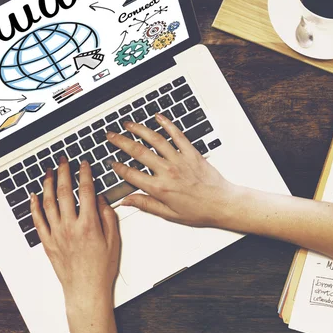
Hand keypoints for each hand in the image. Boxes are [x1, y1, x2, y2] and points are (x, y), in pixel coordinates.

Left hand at [30, 157, 119, 309]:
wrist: (86, 290)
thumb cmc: (101, 269)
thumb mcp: (114, 240)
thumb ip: (107, 217)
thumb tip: (101, 199)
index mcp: (89, 224)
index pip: (86, 191)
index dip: (85, 174)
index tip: (84, 164)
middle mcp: (70, 227)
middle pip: (65, 192)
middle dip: (64, 172)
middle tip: (63, 161)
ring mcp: (57, 234)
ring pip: (48, 203)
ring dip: (48, 184)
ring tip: (49, 172)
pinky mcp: (48, 242)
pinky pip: (38, 220)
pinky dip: (34, 206)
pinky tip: (33, 196)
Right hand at [106, 112, 243, 227]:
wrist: (222, 203)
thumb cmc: (199, 210)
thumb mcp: (169, 214)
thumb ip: (146, 205)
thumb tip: (127, 201)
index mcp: (160, 188)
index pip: (131, 174)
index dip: (118, 167)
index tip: (110, 162)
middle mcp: (167, 171)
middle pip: (138, 152)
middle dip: (121, 142)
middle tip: (110, 135)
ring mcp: (179, 159)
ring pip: (155, 139)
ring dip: (139, 129)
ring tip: (128, 124)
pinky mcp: (191, 152)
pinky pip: (177, 134)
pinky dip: (167, 124)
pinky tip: (158, 117)